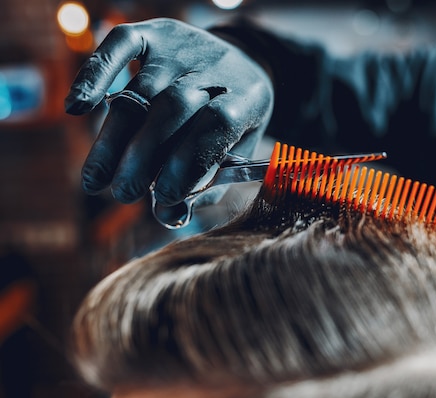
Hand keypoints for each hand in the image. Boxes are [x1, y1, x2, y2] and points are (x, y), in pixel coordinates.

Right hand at [65, 18, 273, 205]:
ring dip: (114, 138)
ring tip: (97, 180)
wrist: (240, 64)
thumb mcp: (235, 153)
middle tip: (125, 192)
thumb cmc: (232, 123)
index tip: (164, 197)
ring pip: (142, 91)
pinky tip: (76, 108)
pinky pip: (120, 45)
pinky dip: (94, 74)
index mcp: (246, 98)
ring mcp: (183, 48)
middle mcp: (215, 68)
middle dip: (144, 156)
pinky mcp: (154, 33)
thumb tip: (169, 214)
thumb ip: (206, 185)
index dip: (189, 163)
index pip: (217, 125)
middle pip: (173, 108)